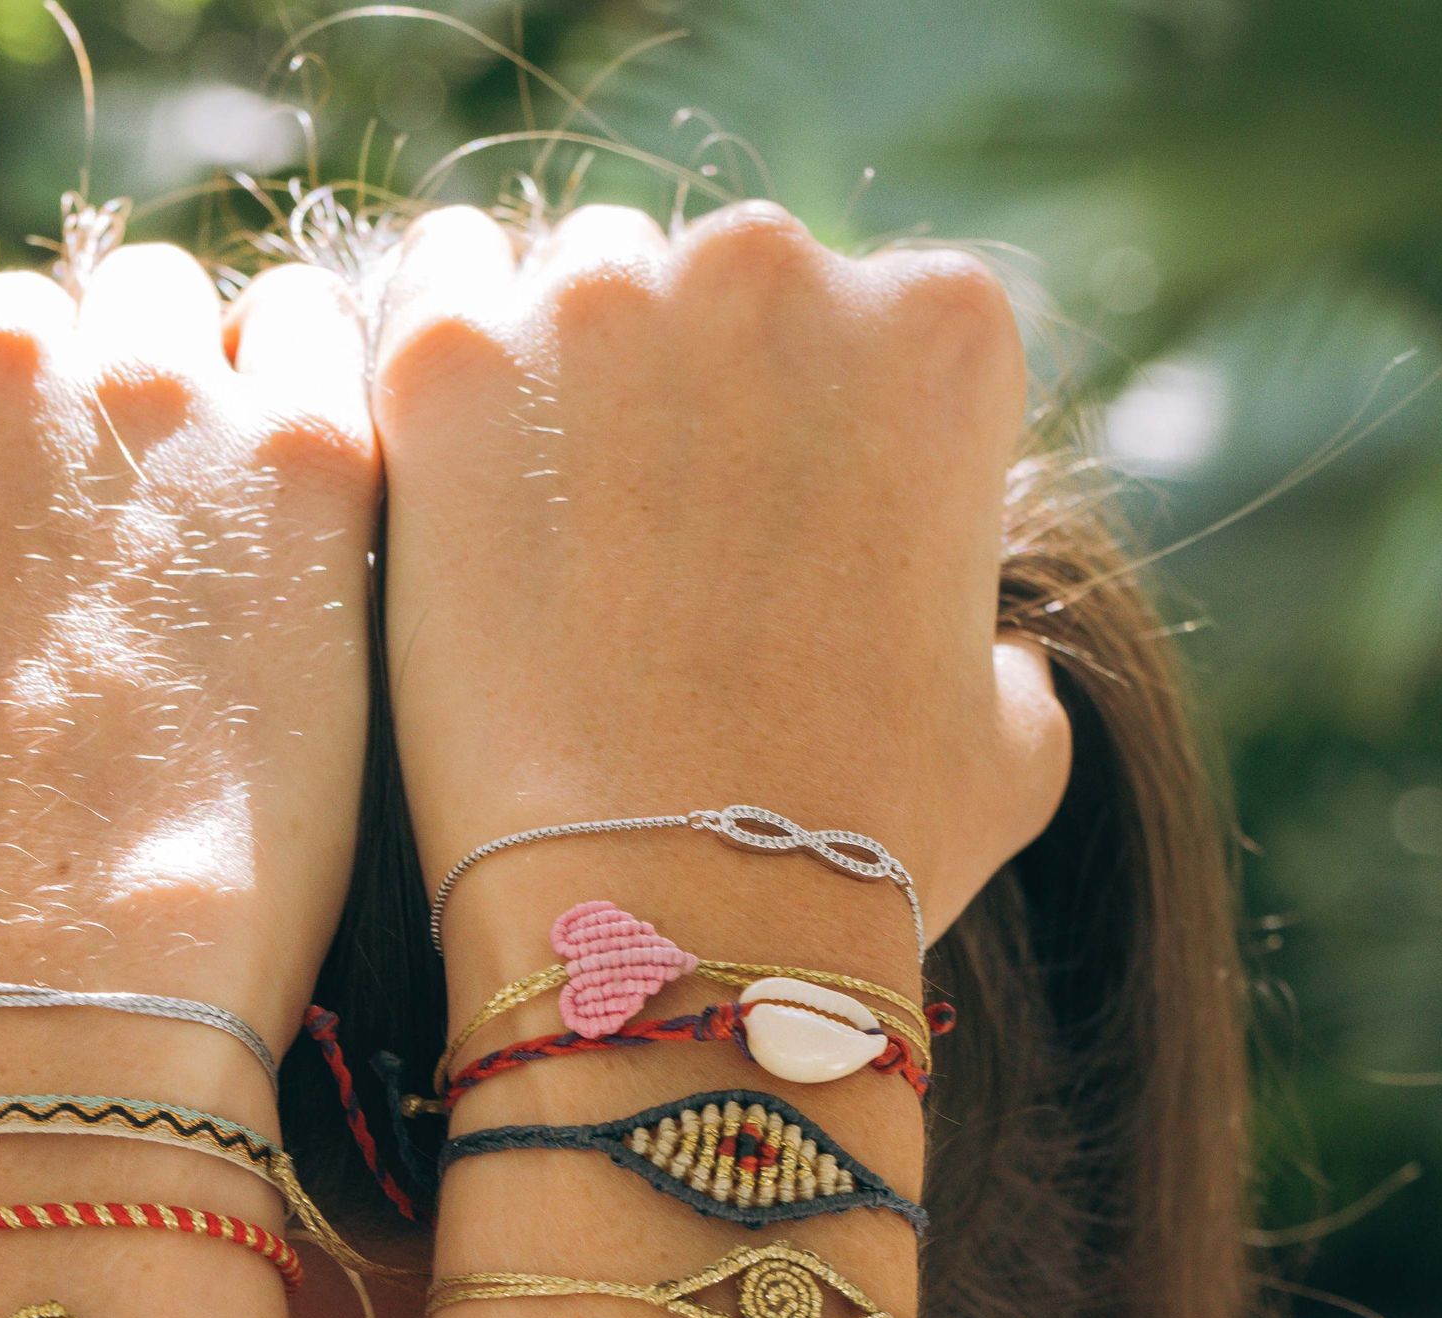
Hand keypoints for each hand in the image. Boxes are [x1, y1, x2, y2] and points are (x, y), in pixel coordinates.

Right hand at [0, 246, 377, 1063]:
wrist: (57, 999)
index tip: (11, 586)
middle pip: (44, 343)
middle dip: (77, 439)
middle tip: (125, 582)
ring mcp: (141, 392)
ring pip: (177, 324)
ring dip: (193, 410)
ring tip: (220, 555)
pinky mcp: (299, 451)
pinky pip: (317, 343)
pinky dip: (313, 407)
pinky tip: (309, 513)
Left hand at [373, 203, 1069, 947]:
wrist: (670, 921)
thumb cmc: (854, 852)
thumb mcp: (1010, 748)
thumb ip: (1002, 649)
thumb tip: (986, 650)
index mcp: (940, 330)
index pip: (872, 323)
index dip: (821, 436)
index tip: (778, 535)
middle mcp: (779, 271)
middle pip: (716, 289)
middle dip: (690, 396)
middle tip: (649, 552)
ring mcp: (604, 304)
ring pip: (573, 288)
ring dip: (565, 379)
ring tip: (543, 543)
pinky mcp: (451, 367)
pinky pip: (432, 300)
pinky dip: (443, 384)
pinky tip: (445, 489)